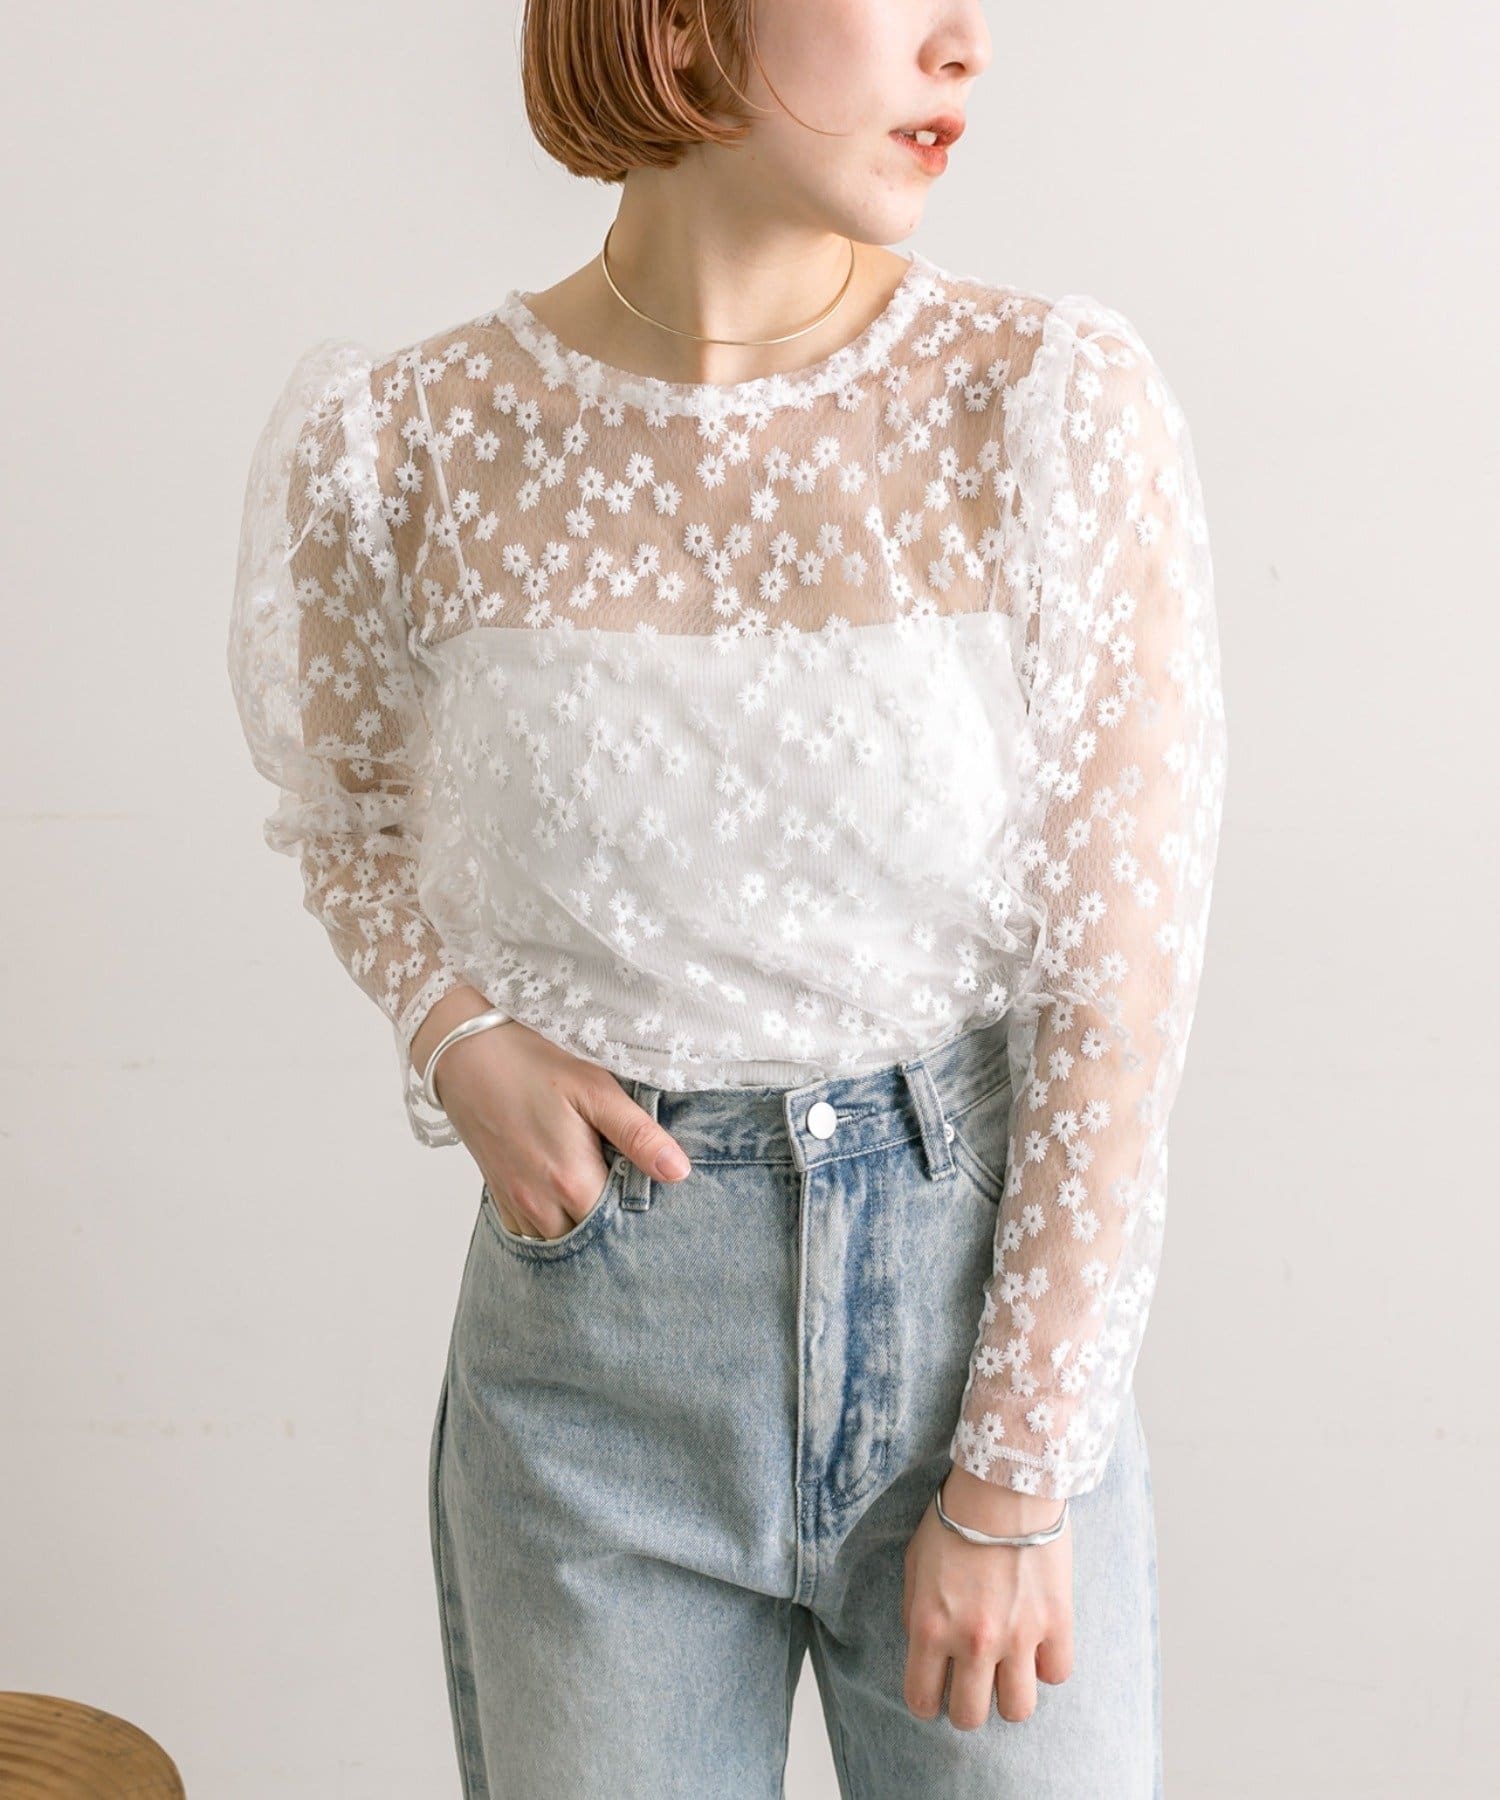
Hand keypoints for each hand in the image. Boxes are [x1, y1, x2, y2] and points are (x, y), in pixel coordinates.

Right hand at [413, 990, 691, 1240]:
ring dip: (584, 1230)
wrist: (466, 1052)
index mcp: (570, 1180)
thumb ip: (637, 1134)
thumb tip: (679, 1172)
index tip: (662, 1203)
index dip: (644, 1218)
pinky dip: (556, 1226)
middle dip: (616, 1229)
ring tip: (607, 1199)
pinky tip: (571, 1201)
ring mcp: (516, 1204)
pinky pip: (533, 1234)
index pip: (621, 1228)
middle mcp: (540, 1205)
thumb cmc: (533, 1062)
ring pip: (561, 1243)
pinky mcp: (500, 1197)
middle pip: (590, 1242)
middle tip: (638, 1200)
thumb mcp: (595, 1089)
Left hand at [901, 1465, 1073, 1728]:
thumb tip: (925, 1649)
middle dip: (967, 1706)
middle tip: (971, 1684)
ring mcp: (1018, 1636)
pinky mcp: (1056, 1623)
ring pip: (1018, 1710)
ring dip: (1009, 1694)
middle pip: (970, 1717)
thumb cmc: (953, 1519)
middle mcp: (973, 1641)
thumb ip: (916, 1613)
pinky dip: (1046, 1664)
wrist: (1002, 1485)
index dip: (926, 1701)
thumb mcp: (915, 1565)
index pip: (922, 1700)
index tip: (934, 1692)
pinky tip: (1036, 1642)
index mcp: (931, 1627)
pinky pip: (1056, 1674)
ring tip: (1007, 1670)